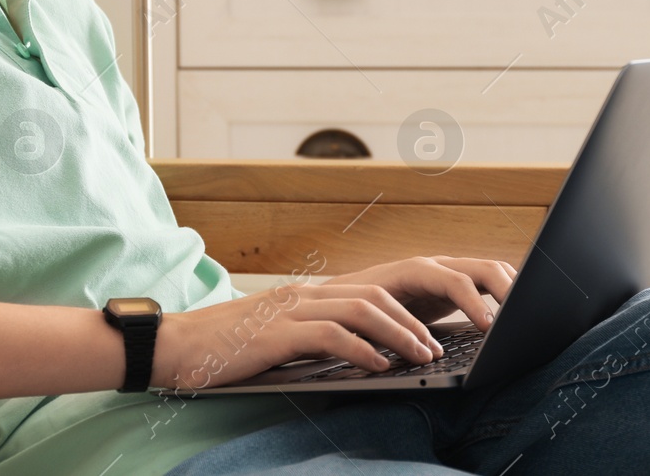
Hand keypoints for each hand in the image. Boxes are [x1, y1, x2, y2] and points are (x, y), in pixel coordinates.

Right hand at [149, 256, 515, 391]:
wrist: (177, 347)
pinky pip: (328, 333)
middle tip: (466, 333)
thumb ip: (336, 337)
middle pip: (391, 285)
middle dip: (435, 305)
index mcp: (326, 292)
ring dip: (403, 332)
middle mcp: (316, 290)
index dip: (437, 292)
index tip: (472, 313)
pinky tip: (380, 367)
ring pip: (365, 306)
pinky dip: (360, 349)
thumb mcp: (295, 341)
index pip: (393, 282)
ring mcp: (296, 306)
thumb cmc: (237, 350)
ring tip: (427, 355)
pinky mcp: (277, 330)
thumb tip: (386, 353)